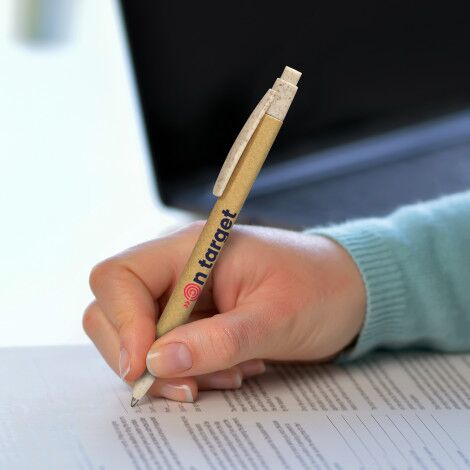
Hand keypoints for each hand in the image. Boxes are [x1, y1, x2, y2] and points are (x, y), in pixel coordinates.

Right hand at [83, 222, 365, 401]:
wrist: (348, 291)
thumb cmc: (320, 289)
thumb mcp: (275, 317)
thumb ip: (218, 340)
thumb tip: (154, 362)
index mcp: (192, 248)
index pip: (119, 275)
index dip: (121, 322)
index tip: (144, 365)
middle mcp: (178, 268)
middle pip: (113, 309)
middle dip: (140, 355)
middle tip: (190, 386)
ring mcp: (183, 295)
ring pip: (138, 337)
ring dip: (170, 369)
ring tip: (230, 374)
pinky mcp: (194, 318)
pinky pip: (167, 351)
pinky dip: (188, 371)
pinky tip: (232, 370)